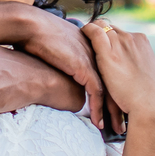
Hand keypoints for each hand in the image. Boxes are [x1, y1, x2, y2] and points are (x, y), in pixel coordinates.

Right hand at [0, 3, 108, 129]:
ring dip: (113, 112)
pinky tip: (98, 122)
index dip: (115, 94)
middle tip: (123, 125)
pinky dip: (98, 108)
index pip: (110, 75)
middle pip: (115, 84)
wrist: (32, 26)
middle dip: (120, 106)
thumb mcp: (59, 51)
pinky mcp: (83, 67)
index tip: (117, 110)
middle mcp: (96, 54)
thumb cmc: (38, 37)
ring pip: (110, 90)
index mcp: (93, 49)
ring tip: (116, 129)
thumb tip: (63, 78)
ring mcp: (92, 60)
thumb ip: (66, 64)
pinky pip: (96, 92)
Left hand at [83, 23, 154, 126]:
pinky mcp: (109, 53)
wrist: (150, 106)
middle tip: (88, 41)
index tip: (101, 43)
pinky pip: (93, 32)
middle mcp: (131, 38)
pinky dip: (86, 31)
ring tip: (81, 40)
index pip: (120, 32)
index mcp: (142, 41)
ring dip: (91, 32)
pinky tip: (80, 37)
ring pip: (101, 26)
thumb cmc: (150, 97)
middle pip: (109, 28)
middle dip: (99, 33)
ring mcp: (120, 44)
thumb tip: (131, 66)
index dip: (109, 37)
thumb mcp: (148, 72)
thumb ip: (137, 64)